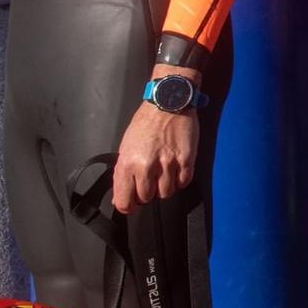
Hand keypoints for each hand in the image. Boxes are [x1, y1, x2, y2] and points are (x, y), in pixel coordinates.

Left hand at [112, 68, 201, 212]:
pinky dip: (180, 180)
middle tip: (149, 182)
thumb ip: (123, 174)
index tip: (132, 204)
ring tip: (164, 174)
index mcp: (128, 164)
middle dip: (147, 193)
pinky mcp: (186, 159)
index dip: (128, 206)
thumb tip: (121, 197)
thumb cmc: (144, 123)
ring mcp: (168, 163)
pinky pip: (184, 182)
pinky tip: (177, 170)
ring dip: (165, 187)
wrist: (167, 102)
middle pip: (148, 198)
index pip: (125, 201)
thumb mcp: (126, 147)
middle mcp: (147, 166)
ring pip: (167, 192)